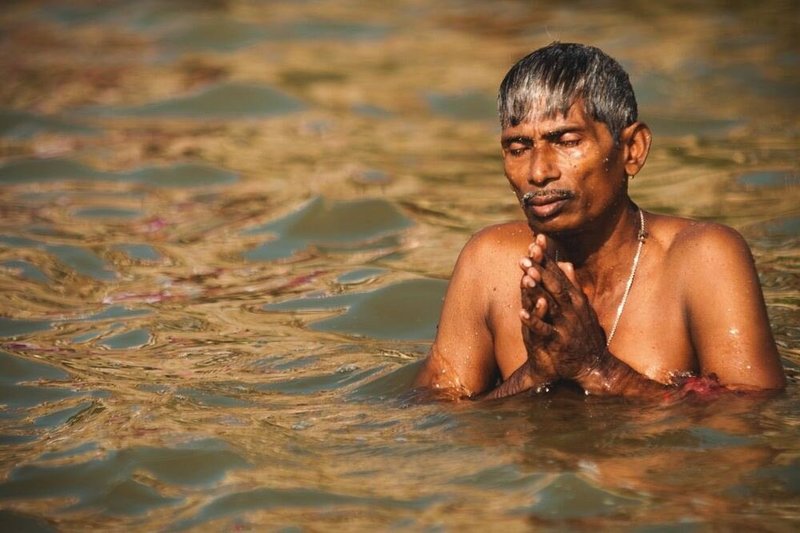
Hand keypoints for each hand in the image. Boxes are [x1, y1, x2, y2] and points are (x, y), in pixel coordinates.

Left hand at [519, 234, 606, 380]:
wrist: (593, 365)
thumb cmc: (583, 334)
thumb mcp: (582, 306)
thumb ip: (572, 284)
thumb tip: (566, 263)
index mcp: (575, 299)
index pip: (559, 275)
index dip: (547, 259)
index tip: (536, 242)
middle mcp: (572, 309)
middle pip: (555, 285)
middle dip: (541, 269)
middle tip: (526, 255)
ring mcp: (566, 325)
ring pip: (550, 304)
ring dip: (538, 290)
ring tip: (525, 276)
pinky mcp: (559, 342)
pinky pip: (544, 330)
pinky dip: (534, 321)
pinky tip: (522, 313)